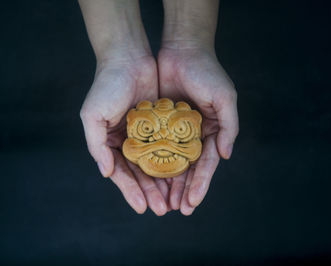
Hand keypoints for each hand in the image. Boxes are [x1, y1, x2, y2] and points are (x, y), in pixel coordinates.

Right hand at [80, 55, 169, 215]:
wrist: (129, 57)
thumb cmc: (107, 85)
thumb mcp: (93, 115)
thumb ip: (97, 145)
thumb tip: (106, 173)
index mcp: (109, 142)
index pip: (121, 173)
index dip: (131, 191)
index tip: (142, 207)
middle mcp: (127, 141)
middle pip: (140, 173)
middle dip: (150, 192)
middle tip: (163, 209)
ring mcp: (144, 134)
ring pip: (155, 164)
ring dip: (163, 182)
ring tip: (174, 200)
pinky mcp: (160, 125)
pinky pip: (168, 147)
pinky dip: (173, 162)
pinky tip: (182, 175)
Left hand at [158, 46, 238, 214]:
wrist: (182, 49)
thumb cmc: (207, 72)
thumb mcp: (225, 98)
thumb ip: (229, 127)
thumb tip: (226, 156)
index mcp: (211, 132)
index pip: (206, 164)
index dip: (200, 184)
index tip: (192, 203)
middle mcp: (194, 135)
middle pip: (188, 168)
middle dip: (183, 190)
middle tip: (176, 210)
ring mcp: (176, 131)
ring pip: (170, 162)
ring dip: (167, 183)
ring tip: (161, 202)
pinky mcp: (159, 123)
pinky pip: (155, 146)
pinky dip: (153, 163)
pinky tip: (147, 178)